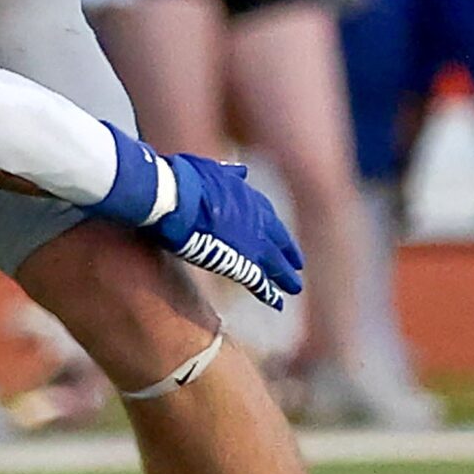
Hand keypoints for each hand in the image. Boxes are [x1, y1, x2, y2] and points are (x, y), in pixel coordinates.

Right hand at [155, 154, 303, 309]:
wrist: (176, 196)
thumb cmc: (184, 180)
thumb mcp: (210, 169)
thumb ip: (228, 174)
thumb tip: (242, 171)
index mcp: (248, 197)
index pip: (267, 216)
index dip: (274, 230)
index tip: (281, 239)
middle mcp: (257, 220)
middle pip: (278, 241)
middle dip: (288, 254)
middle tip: (297, 266)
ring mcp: (251, 243)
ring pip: (275, 264)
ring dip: (285, 277)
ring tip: (294, 288)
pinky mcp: (239, 262)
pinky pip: (260, 281)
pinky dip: (270, 293)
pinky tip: (278, 303)